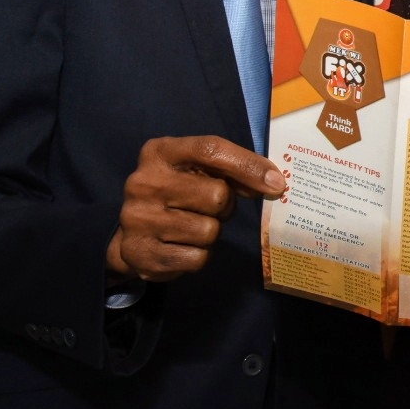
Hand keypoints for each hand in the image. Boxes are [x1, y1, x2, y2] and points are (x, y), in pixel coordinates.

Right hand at [107, 136, 284, 282]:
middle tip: (211, 208)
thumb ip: (232, 169)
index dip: (247, 165)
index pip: (210, 149)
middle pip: (216, 195)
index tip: (276, 183)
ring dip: (212, 232)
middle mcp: (143, 183)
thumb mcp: (198, 170)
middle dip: (225, 206)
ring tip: (193, 225)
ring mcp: (138, 219)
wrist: (133, 233)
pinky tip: (183, 246)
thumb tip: (274, 183)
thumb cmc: (178, 193)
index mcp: (159, 152)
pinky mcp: (141, 253)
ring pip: (209, 231)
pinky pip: (197, 258)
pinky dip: (200, 255)